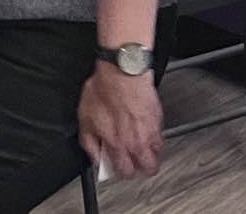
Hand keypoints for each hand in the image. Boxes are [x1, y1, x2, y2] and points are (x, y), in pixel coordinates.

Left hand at [78, 62, 162, 178]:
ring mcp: (150, 132)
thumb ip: (89, 142)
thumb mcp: (85, 118)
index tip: (118, 166)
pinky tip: (144, 131)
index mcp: (116, 143)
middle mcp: (136, 142)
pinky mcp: (158, 121)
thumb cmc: (104, 91)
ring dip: (149, 154)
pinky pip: (160, 138)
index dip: (121, 172)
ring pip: (157, 155)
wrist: (122, 73)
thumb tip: (95, 156)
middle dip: (140, 168)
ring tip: (138, 146)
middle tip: (131, 159)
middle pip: (148, 169)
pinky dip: (154, 138)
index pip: (125, 172)